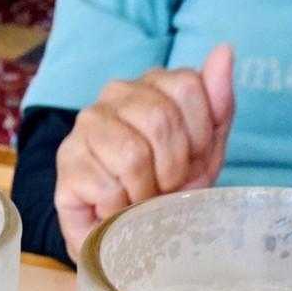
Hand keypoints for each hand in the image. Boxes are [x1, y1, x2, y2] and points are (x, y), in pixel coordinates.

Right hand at [54, 43, 234, 263]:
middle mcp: (114, 94)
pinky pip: (108, 189)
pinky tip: (115, 211)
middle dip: (172, 169)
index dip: (199, 138)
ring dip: (145, 193)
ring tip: (140, 202)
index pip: (187, 86)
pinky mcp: (68, 164)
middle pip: (159, 119)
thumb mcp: (204, 153)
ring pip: (132, 155)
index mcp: (151, 84)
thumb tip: (224, 52)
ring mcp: (87, 126)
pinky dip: (120, 212)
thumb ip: (218, 105)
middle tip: (164, 189)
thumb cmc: (165, 191)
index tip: (190, 164)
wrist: (127, 238)